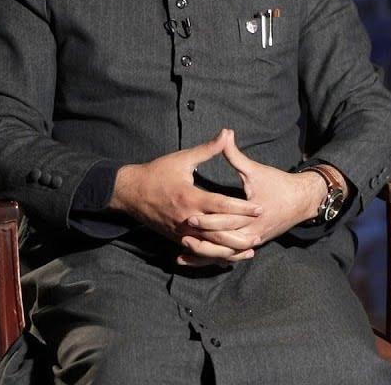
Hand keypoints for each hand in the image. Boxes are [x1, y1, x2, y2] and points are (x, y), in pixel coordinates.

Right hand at [109, 129, 261, 266]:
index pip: (222, 206)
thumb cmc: (157, 173)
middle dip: (240, 235)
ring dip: (230, 251)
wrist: (129, 193)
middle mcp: (187, 218)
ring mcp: (181, 231)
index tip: (260, 208)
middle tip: (261, 234)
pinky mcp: (176, 238)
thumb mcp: (182, 159)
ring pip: (209, 247)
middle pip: (218, 232)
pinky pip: (198, 251)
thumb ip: (208, 149)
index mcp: (190, 197)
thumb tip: (227, 133)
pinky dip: (214, 256)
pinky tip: (228, 258)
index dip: (243, 208)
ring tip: (250, 250)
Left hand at [186, 130, 330, 250]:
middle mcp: (253, 230)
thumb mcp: (255, 169)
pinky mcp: (252, 244)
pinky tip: (196, 258)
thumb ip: (235, 155)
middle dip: (203, 239)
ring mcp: (253, 240)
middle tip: (182, 234)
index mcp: (253, 212)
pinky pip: (230, 255)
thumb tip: (225, 134)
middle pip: (224, 239)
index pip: (227, 219)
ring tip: (184, 250)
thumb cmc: (278, 183)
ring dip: (206, 254)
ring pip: (226, 253)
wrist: (302, 200)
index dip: (208, 218)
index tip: (189, 215)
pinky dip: (213, 258)